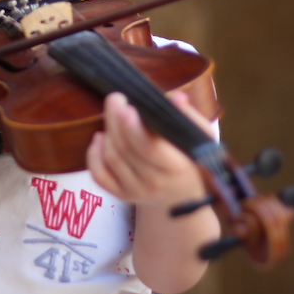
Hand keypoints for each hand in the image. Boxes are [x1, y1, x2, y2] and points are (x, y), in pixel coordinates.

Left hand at [86, 90, 213, 207]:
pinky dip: (94, 155)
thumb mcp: (199, 138)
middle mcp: (155, 183)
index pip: (150, 148)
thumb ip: (188, 117)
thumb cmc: (191, 158)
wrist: (183, 196)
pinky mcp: (122, 195)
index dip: (133, 128)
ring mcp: (136, 191)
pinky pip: (99, 175)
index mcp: (177, 167)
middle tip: (115, 98)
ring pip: (112, 158)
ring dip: (108, 132)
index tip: (126, 106)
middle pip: (126, 149)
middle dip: (116, 120)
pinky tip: (100, 137)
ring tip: (112, 113)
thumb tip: (176, 97)